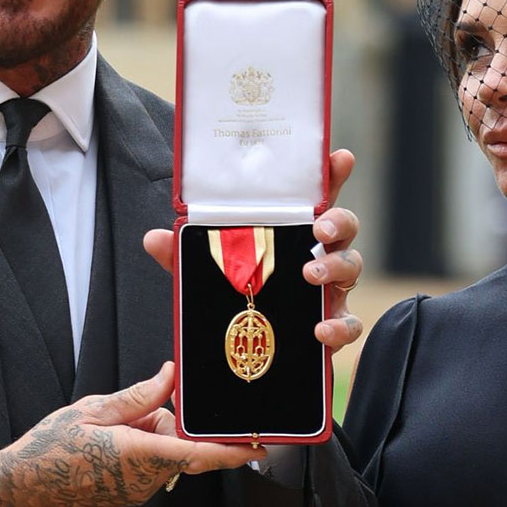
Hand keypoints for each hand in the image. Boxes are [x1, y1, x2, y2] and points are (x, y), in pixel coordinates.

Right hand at [0, 363, 259, 506]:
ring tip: (108, 427)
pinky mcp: (128, 494)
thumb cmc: (49, 450)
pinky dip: (138, 446)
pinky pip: (150, 464)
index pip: (199, 453)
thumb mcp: (93, 410)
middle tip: (130, 412)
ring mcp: (137, 491)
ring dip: (147, 433)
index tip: (260, 446)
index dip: (233, 451)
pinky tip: (108, 440)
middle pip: (179, 443)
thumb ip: (139, 396)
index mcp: (140, 455)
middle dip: (164, 421)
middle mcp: (146, 479)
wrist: (20, 490)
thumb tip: (170, 377)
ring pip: (164, 452)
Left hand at [142, 149, 362, 353]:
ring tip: (311, 274)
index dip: (332, 175)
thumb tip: (154, 238)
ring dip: (336, 267)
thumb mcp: (207, 272)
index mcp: (293, 232)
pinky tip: (320, 329)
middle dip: (339, 220)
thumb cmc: (238, 295)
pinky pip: (350, 324)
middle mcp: (319, 254)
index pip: (317, 196)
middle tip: (320, 227)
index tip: (340, 158)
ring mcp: (331, 289)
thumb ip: (184, 254)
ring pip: (352, 266)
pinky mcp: (333, 324)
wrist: (249, 349)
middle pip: (344, 226)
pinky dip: (339, 327)